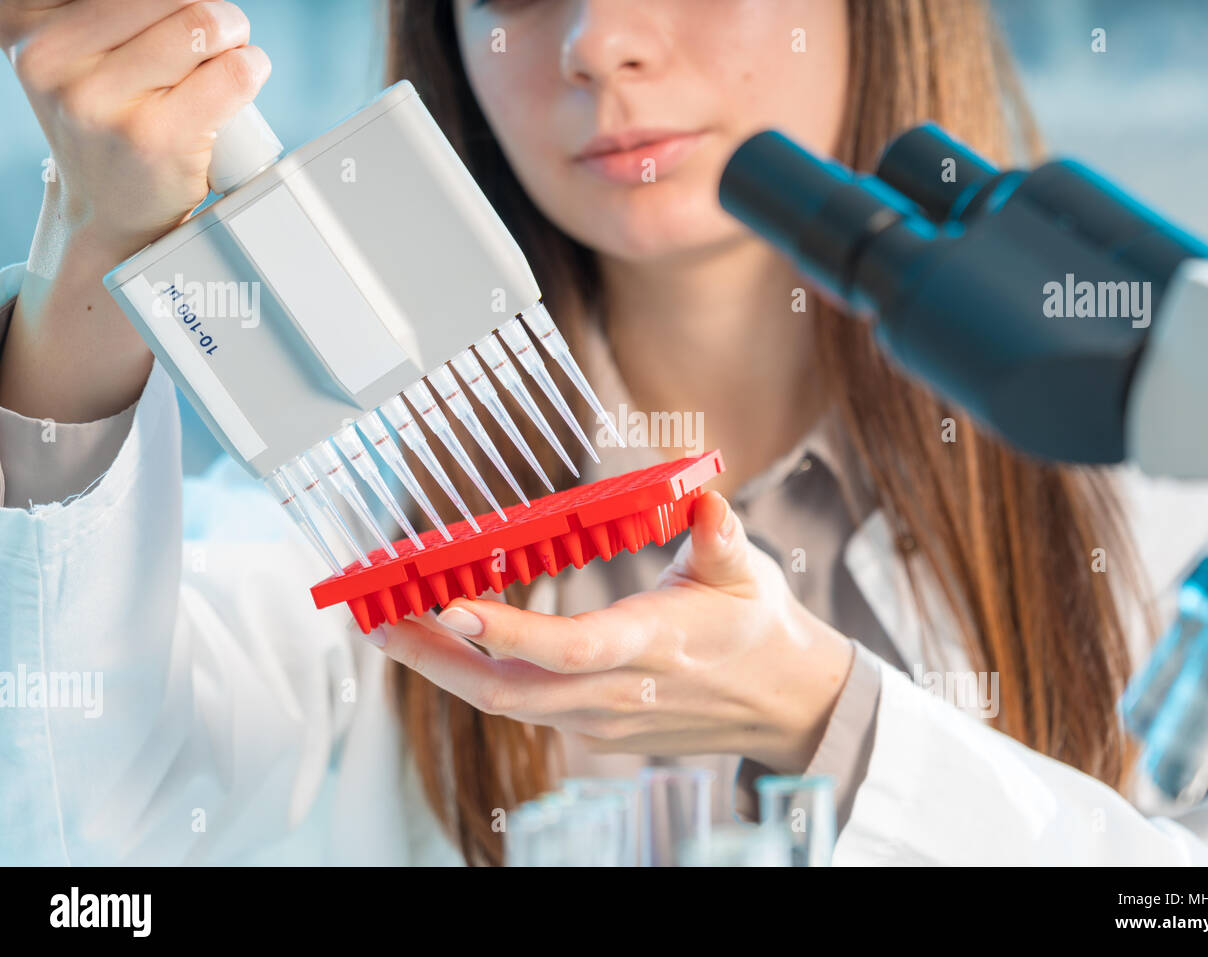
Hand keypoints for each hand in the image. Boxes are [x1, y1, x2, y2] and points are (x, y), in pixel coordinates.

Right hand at [0, 0, 270, 420]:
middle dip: (203, 13)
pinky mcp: (154, 137)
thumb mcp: (80, 57)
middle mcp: (49, 59)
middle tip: (208, 43)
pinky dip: (251, 70)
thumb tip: (194, 5)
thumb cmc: (108, 124)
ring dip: (231, 38)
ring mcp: (97, 100)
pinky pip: (234, 73)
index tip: (165, 27)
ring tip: (220, 65)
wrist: (109, 214)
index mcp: (26, 27)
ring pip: (202, 20)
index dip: (160, 5)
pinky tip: (240, 83)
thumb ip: (109, 17)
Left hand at [374, 491, 854, 773]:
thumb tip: (705, 501)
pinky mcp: (596, 732)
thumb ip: (720, 538)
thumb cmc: (757, 626)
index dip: (509, 633)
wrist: (779, 700)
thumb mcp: (747, 572)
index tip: (449, 608)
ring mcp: (604, 722)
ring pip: (508, 704)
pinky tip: (450, 647)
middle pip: (512, 690)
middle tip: (378, 622)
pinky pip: (525, 708)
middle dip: (436, 660)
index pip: (573, 647)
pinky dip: (481, 677)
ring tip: (392, 630)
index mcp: (656, 644)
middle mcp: (622, 693)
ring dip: (445, 670)